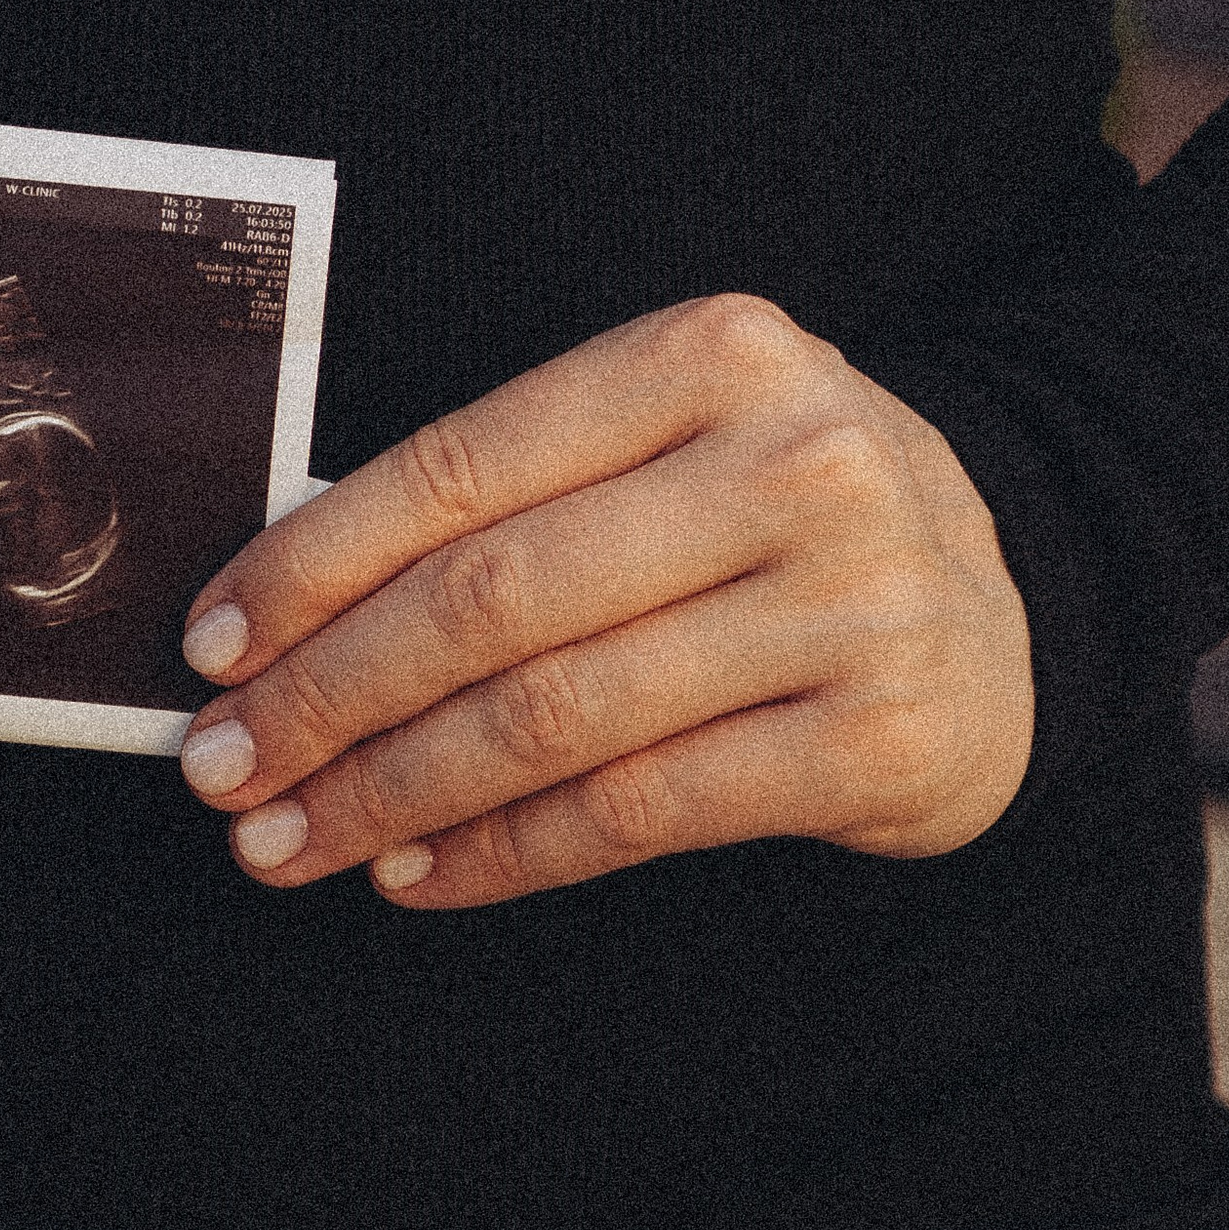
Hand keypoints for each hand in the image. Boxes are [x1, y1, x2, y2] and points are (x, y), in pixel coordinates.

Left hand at [178, 292, 1032, 909]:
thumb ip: (513, 498)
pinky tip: (418, 876)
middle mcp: (794, 463)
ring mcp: (852, 604)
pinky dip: (505, 855)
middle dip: (327, 696)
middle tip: (226, 768)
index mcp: (712, 354)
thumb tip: (282, 612)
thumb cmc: (780, 517)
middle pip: (493, 600)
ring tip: (292, 842)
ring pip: (555, 718)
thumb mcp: (674, 444)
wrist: (1015, 596)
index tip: (213, 645)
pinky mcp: (882, 739)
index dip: (313, 565)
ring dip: (393, 793)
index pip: (460, 466)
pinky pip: (642, 812)